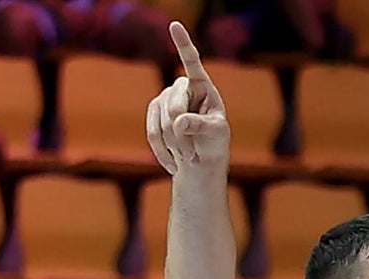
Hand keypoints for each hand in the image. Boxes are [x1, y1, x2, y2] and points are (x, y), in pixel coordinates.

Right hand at [146, 22, 229, 175]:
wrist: (199, 162)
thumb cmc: (214, 144)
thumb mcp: (216, 135)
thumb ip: (201, 126)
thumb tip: (179, 122)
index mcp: (203, 87)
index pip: (192, 63)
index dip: (183, 44)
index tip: (174, 24)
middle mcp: (182, 88)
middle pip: (173, 105)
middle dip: (181, 133)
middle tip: (192, 153)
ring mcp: (165, 98)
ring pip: (161, 122)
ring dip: (175, 146)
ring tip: (188, 157)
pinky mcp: (153, 113)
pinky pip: (151, 133)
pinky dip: (163, 151)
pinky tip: (174, 163)